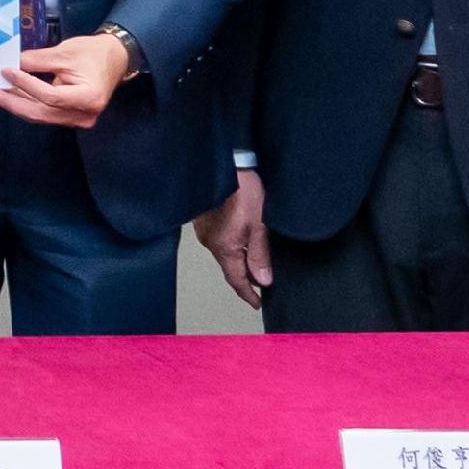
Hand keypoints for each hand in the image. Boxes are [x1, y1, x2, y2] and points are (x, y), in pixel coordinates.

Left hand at [0, 33, 130, 129]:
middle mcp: (83, 115)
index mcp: (87, 98)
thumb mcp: (64, 52)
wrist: (114, 59)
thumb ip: (37, 61)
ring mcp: (76, 119)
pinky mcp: (69, 116)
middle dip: (9, 100)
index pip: (49, 97)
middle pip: (39, 112)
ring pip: (38, 114)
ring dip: (13, 102)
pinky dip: (25, 102)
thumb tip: (10, 65)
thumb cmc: (93, 53)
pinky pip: (43, 112)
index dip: (24, 85)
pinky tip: (7, 94)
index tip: (5, 71)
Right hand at [193, 168, 270, 310]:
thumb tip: (263, 279)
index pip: (236, 279)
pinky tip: (241, 242)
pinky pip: (219, 242)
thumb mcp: (259, 224)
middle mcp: (211, 242)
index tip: (257, 303)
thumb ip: (260, 254)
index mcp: (224, 247)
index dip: (248, 294)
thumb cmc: (243, 189)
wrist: (227, 164)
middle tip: (261, 285)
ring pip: (224, 255)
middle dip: (245, 278)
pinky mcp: (204, 221)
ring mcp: (206, 232)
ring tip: (254, 263)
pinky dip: (231, 248)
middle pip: (230, 268)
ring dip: (239, 261)